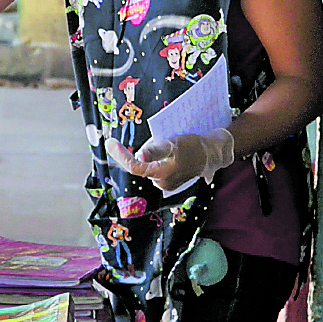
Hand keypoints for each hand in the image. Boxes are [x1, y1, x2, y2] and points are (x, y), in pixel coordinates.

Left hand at [106, 128, 234, 192]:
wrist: (212, 154)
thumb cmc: (194, 147)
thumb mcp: (173, 143)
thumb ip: (155, 150)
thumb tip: (139, 155)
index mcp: (162, 174)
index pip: (134, 167)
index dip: (120, 155)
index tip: (110, 143)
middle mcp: (162, 182)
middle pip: (141, 163)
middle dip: (143, 150)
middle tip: (159, 139)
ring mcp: (166, 182)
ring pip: (148, 164)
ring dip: (152, 152)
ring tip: (169, 143)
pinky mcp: (169, 179)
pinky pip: (155, 165)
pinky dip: (157, 156)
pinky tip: (171, 149)